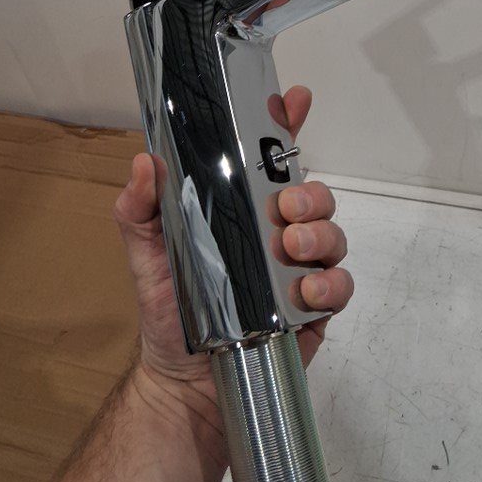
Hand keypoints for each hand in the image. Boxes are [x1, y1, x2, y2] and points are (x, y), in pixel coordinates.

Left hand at [113, 86, 352, 405]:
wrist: (186, 381)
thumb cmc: (170, 310)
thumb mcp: (147, 251)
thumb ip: (141, 207)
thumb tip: (145, 162)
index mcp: (242, 210)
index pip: (270, 161)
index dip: (285, 126)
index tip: (294, 99)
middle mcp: (278, 234)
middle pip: (314, 195)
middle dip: (309, 193)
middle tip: (287, 208)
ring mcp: (300, 269)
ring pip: (332, 234)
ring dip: (320, 234)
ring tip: (291, 249)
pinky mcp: (315, 307)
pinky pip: (340, 285)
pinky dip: (329, 284)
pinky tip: (305, 292)